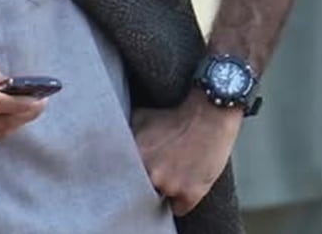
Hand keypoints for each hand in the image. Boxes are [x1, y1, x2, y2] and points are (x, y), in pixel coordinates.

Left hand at [133, 90, 241, 215]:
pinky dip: (181, 199)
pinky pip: (178, 208)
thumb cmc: (176, 115)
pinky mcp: (190, 193)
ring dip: (166, 190)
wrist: (209, 114)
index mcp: (135, 156)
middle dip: (148, 182)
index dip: (131, 176)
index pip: (123, 180)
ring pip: (159, 199)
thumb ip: (124, 135)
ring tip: (175, 171)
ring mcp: (170, 185)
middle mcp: (149, 173)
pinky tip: (185, 182)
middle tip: (159, 170)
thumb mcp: (142, 118)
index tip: (138, 171)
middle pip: (141, 191)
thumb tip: (112, 144)